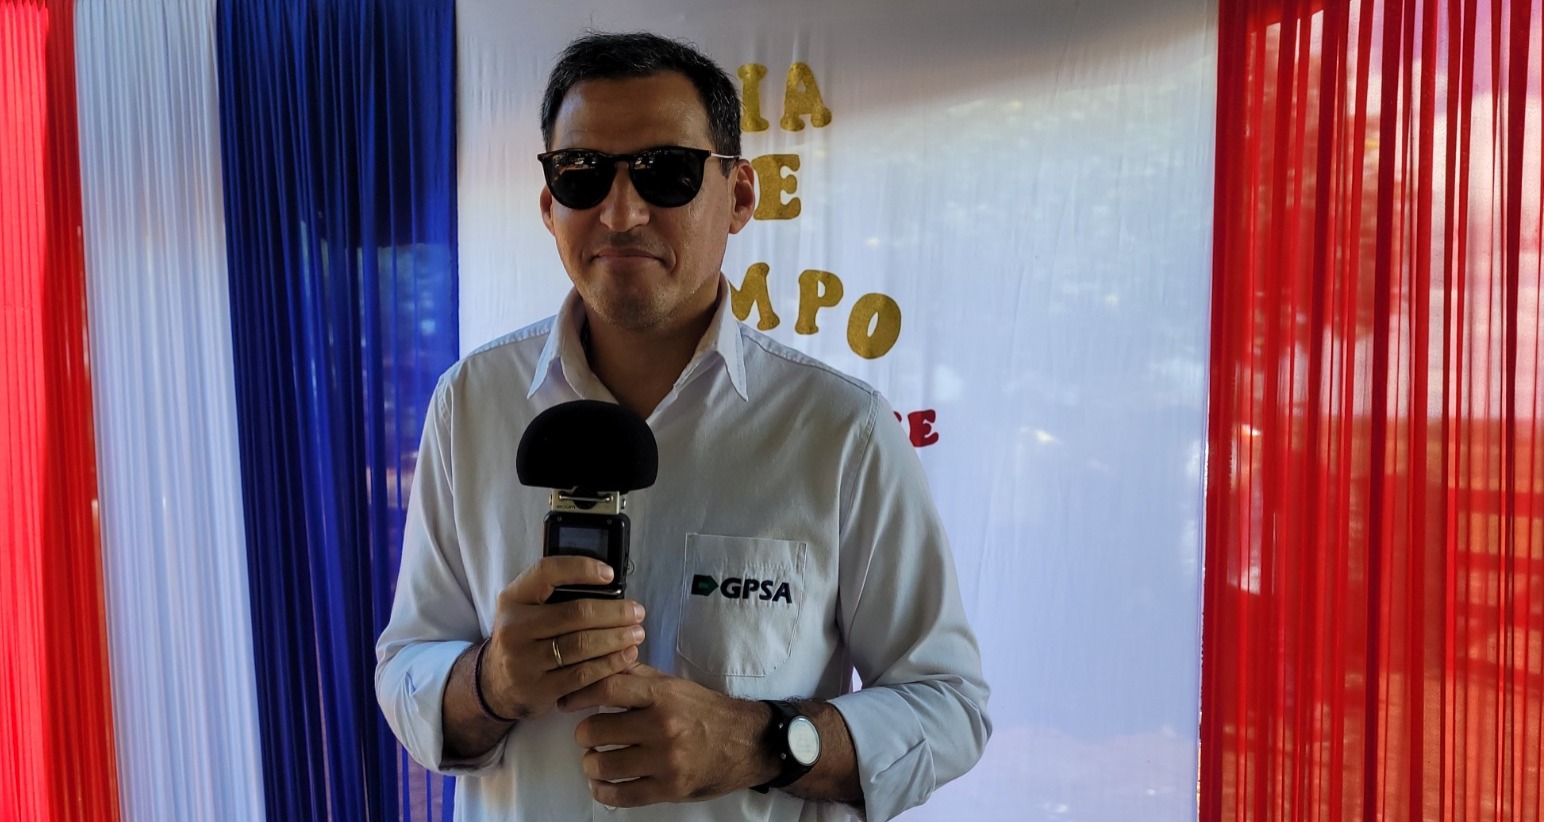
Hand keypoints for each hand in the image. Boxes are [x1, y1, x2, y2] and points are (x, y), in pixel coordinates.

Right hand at [480, 556, 645, 721]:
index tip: (610, 573)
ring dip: (617, 639)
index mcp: (513, 599)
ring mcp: (523, 661)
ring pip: (582, 645)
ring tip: (637, 634)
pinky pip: (583, 674)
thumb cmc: (525, 637)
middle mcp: (514, 628)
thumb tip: (609, 584)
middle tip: (637, 612)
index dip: (581, 569)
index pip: (546, 572)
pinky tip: (626, 656)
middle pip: (576, 613)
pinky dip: (610, 664)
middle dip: (614, 612)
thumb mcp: (527, 609)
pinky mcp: (538, 689)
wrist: (495, 683)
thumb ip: (555, 594)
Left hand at [561, 664, 777, 806]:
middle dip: (584, 735)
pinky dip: (603, 792)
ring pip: (603, 765)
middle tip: (588, 736)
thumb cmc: (707, 711)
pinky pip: (621, 796)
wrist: (747, 743)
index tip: (566, 702)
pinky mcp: (669, 789)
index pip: (606, 688)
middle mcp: (662, 726)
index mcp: (662, 695)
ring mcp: (665, 760)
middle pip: (596, 730)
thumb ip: (639, 675)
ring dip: (591, 764)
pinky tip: (601, 785)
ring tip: (595, 760)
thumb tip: (604, 661)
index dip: (578, 695)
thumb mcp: (676, 685)